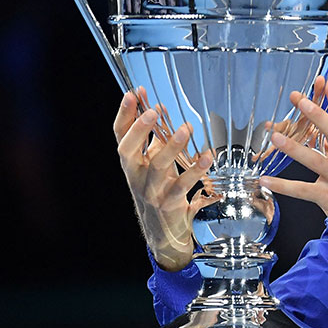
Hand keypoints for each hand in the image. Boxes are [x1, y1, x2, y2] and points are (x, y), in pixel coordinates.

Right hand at [114, 88, 216, 270]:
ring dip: (171, 147)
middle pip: (127, 151)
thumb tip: (157, 106)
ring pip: (157, 167)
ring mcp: (151, 191)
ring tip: (186, 129)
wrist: (163, 234)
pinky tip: (207, 158)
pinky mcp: (169, 204)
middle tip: (152, 111)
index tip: (133, 93)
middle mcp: (136, 176)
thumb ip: (154, 139)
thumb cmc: (159, 191)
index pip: (120, 135)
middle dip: (138, 130)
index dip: (124, 114)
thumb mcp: (153, 163)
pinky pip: (182, 186)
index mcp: (130, 163)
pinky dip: (195, 171)